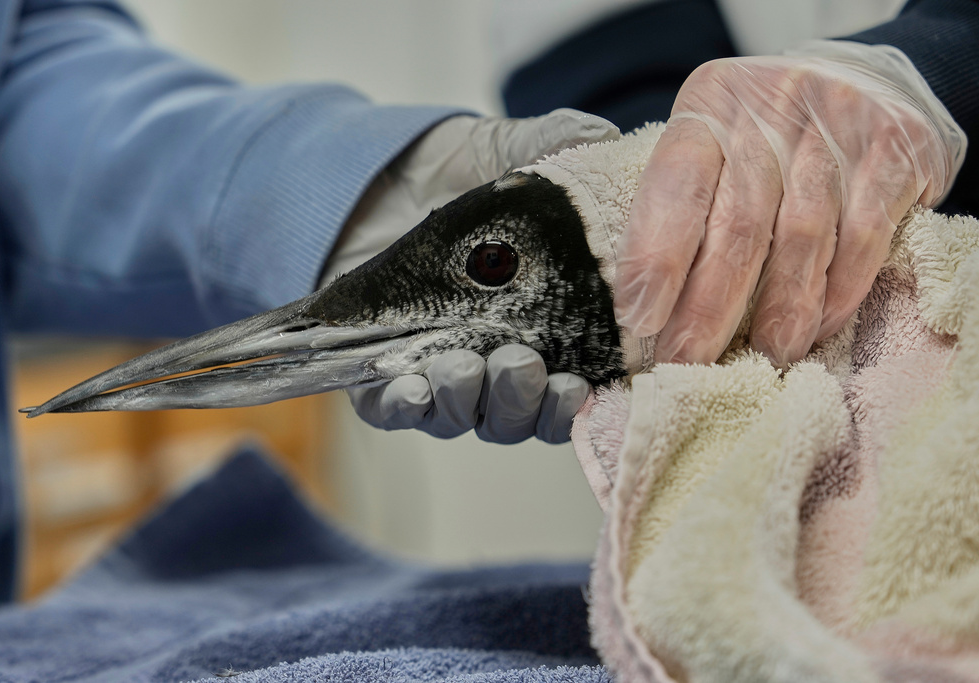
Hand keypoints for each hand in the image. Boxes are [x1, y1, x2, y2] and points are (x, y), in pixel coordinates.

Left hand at [339, 109, 616, 442]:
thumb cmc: (453, 177)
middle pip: (517, 416)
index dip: (578, 404)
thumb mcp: (504, 152)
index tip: (581, 385)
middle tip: (521, 364)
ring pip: (460, 416)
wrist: (373, 179)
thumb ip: (553, 143)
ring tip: (463, 366)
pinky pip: (392, 411)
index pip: (571, 395)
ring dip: (465, 400)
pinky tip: (413, 387)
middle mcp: (494, 367)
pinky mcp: (378, 379)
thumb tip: (605, 136)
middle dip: (521, 401)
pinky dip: (405, 406)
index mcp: (542, 333)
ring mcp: (438, 377)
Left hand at [614, 41, 966, 367]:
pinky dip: (838, 293)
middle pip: (736, 223)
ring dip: (780, 310)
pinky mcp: (894, 150)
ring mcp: (837, 125)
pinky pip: (862, 237)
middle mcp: (771, 108)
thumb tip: (644, 302)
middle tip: (689, 361)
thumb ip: (683, 200)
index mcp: (710, 105)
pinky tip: (818, 328)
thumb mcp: (714, 139)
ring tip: (763, 357)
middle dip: (709, 307)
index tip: (639, 318)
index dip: (655, 257)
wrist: (867, 77)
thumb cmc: (768, 131)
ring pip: (802, 236)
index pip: (675, 186)